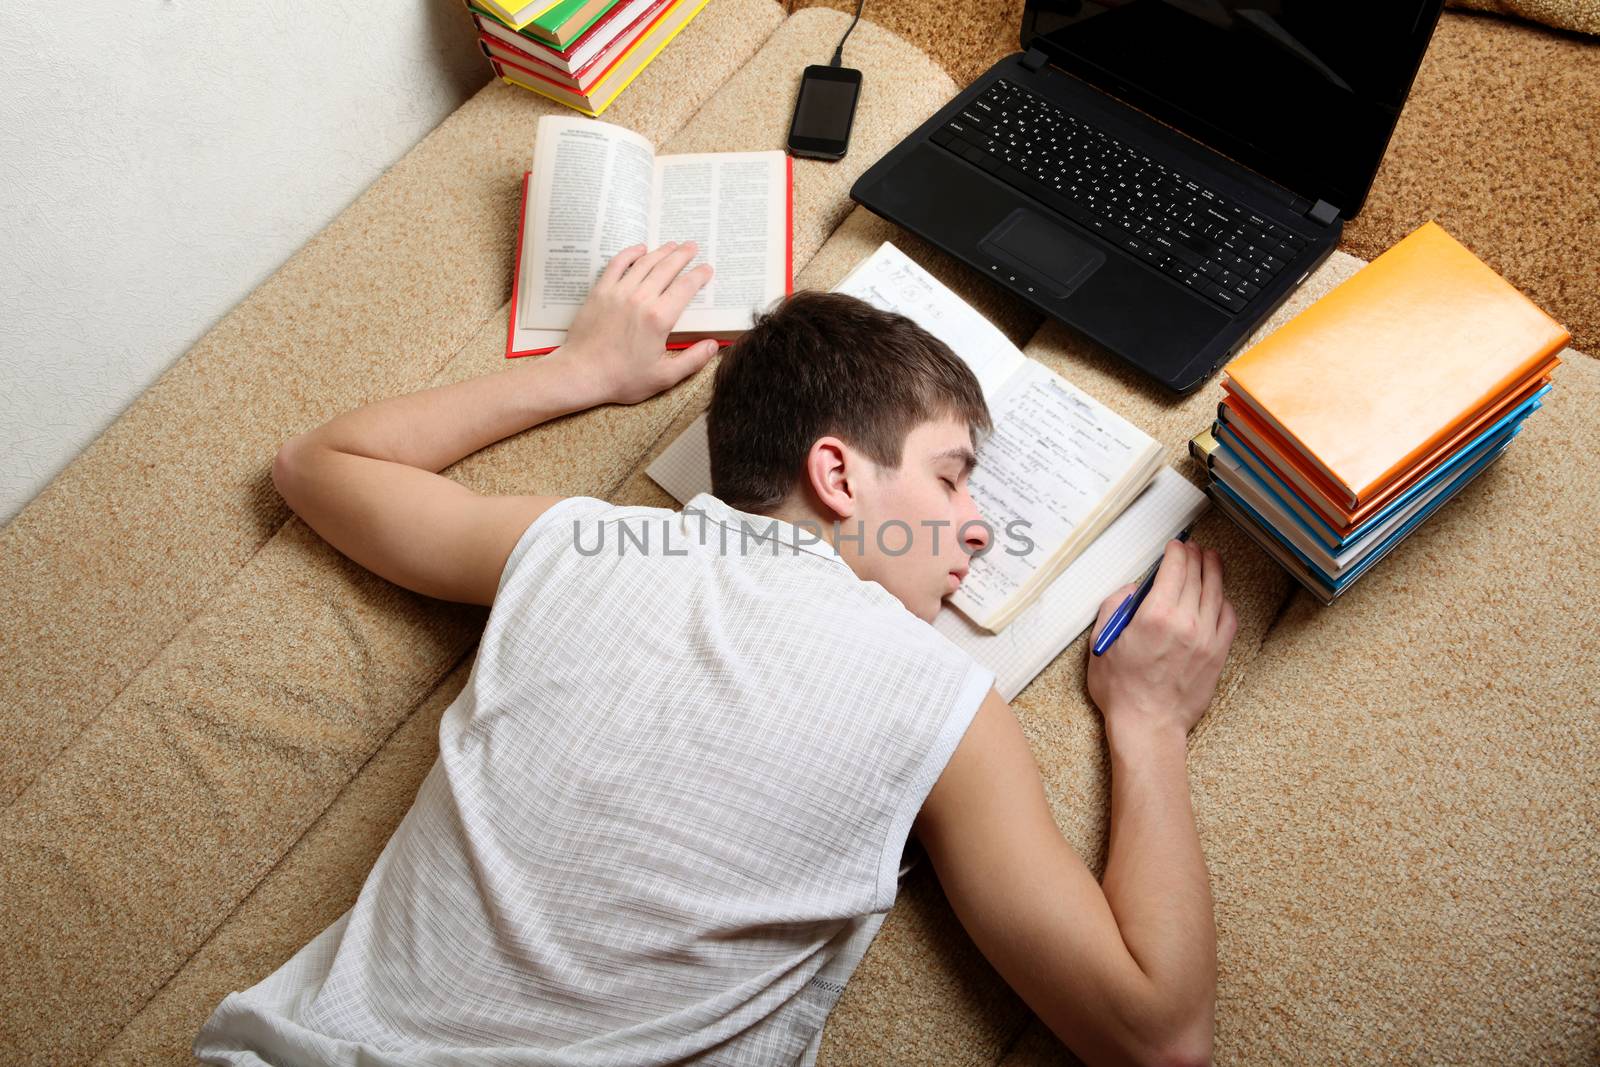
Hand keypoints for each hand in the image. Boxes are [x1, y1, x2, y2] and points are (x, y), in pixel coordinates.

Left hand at [551, 240, 718, 405]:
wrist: (582, 374)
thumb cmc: (622, 379)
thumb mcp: (664, 377)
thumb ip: (693, 359)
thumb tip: (713, 345)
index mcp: (659, 318)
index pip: (686, 287)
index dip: (699, 275)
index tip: (707, 269)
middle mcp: (640, 299)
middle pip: (667, 268)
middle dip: (683, 255)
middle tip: (692, 247)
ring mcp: (618, 292)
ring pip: (644, 263)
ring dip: (661, 251)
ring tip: (672, 245)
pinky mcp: (600, 292)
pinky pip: (617, 264)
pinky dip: (630, 253)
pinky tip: (639, 249)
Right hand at [1086, 539, 1238, 740]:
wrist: (1148, 725)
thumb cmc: (1121, 691)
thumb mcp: (1101, 645)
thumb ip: (1113, 609)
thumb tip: (1129, 591)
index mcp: (1154, 615)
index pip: (1174, 569)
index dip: (1176, 552)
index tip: (1176, 545)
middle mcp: (1185, 621)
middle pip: (1197, 575)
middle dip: (1196, 556)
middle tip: (1194, 547)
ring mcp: (1206, 638)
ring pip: (1216, 592)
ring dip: (1214, 571)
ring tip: (1212, 560)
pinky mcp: (1217, 654)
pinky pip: (1228, 618)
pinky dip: (1225, 601)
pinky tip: (1220, 596)